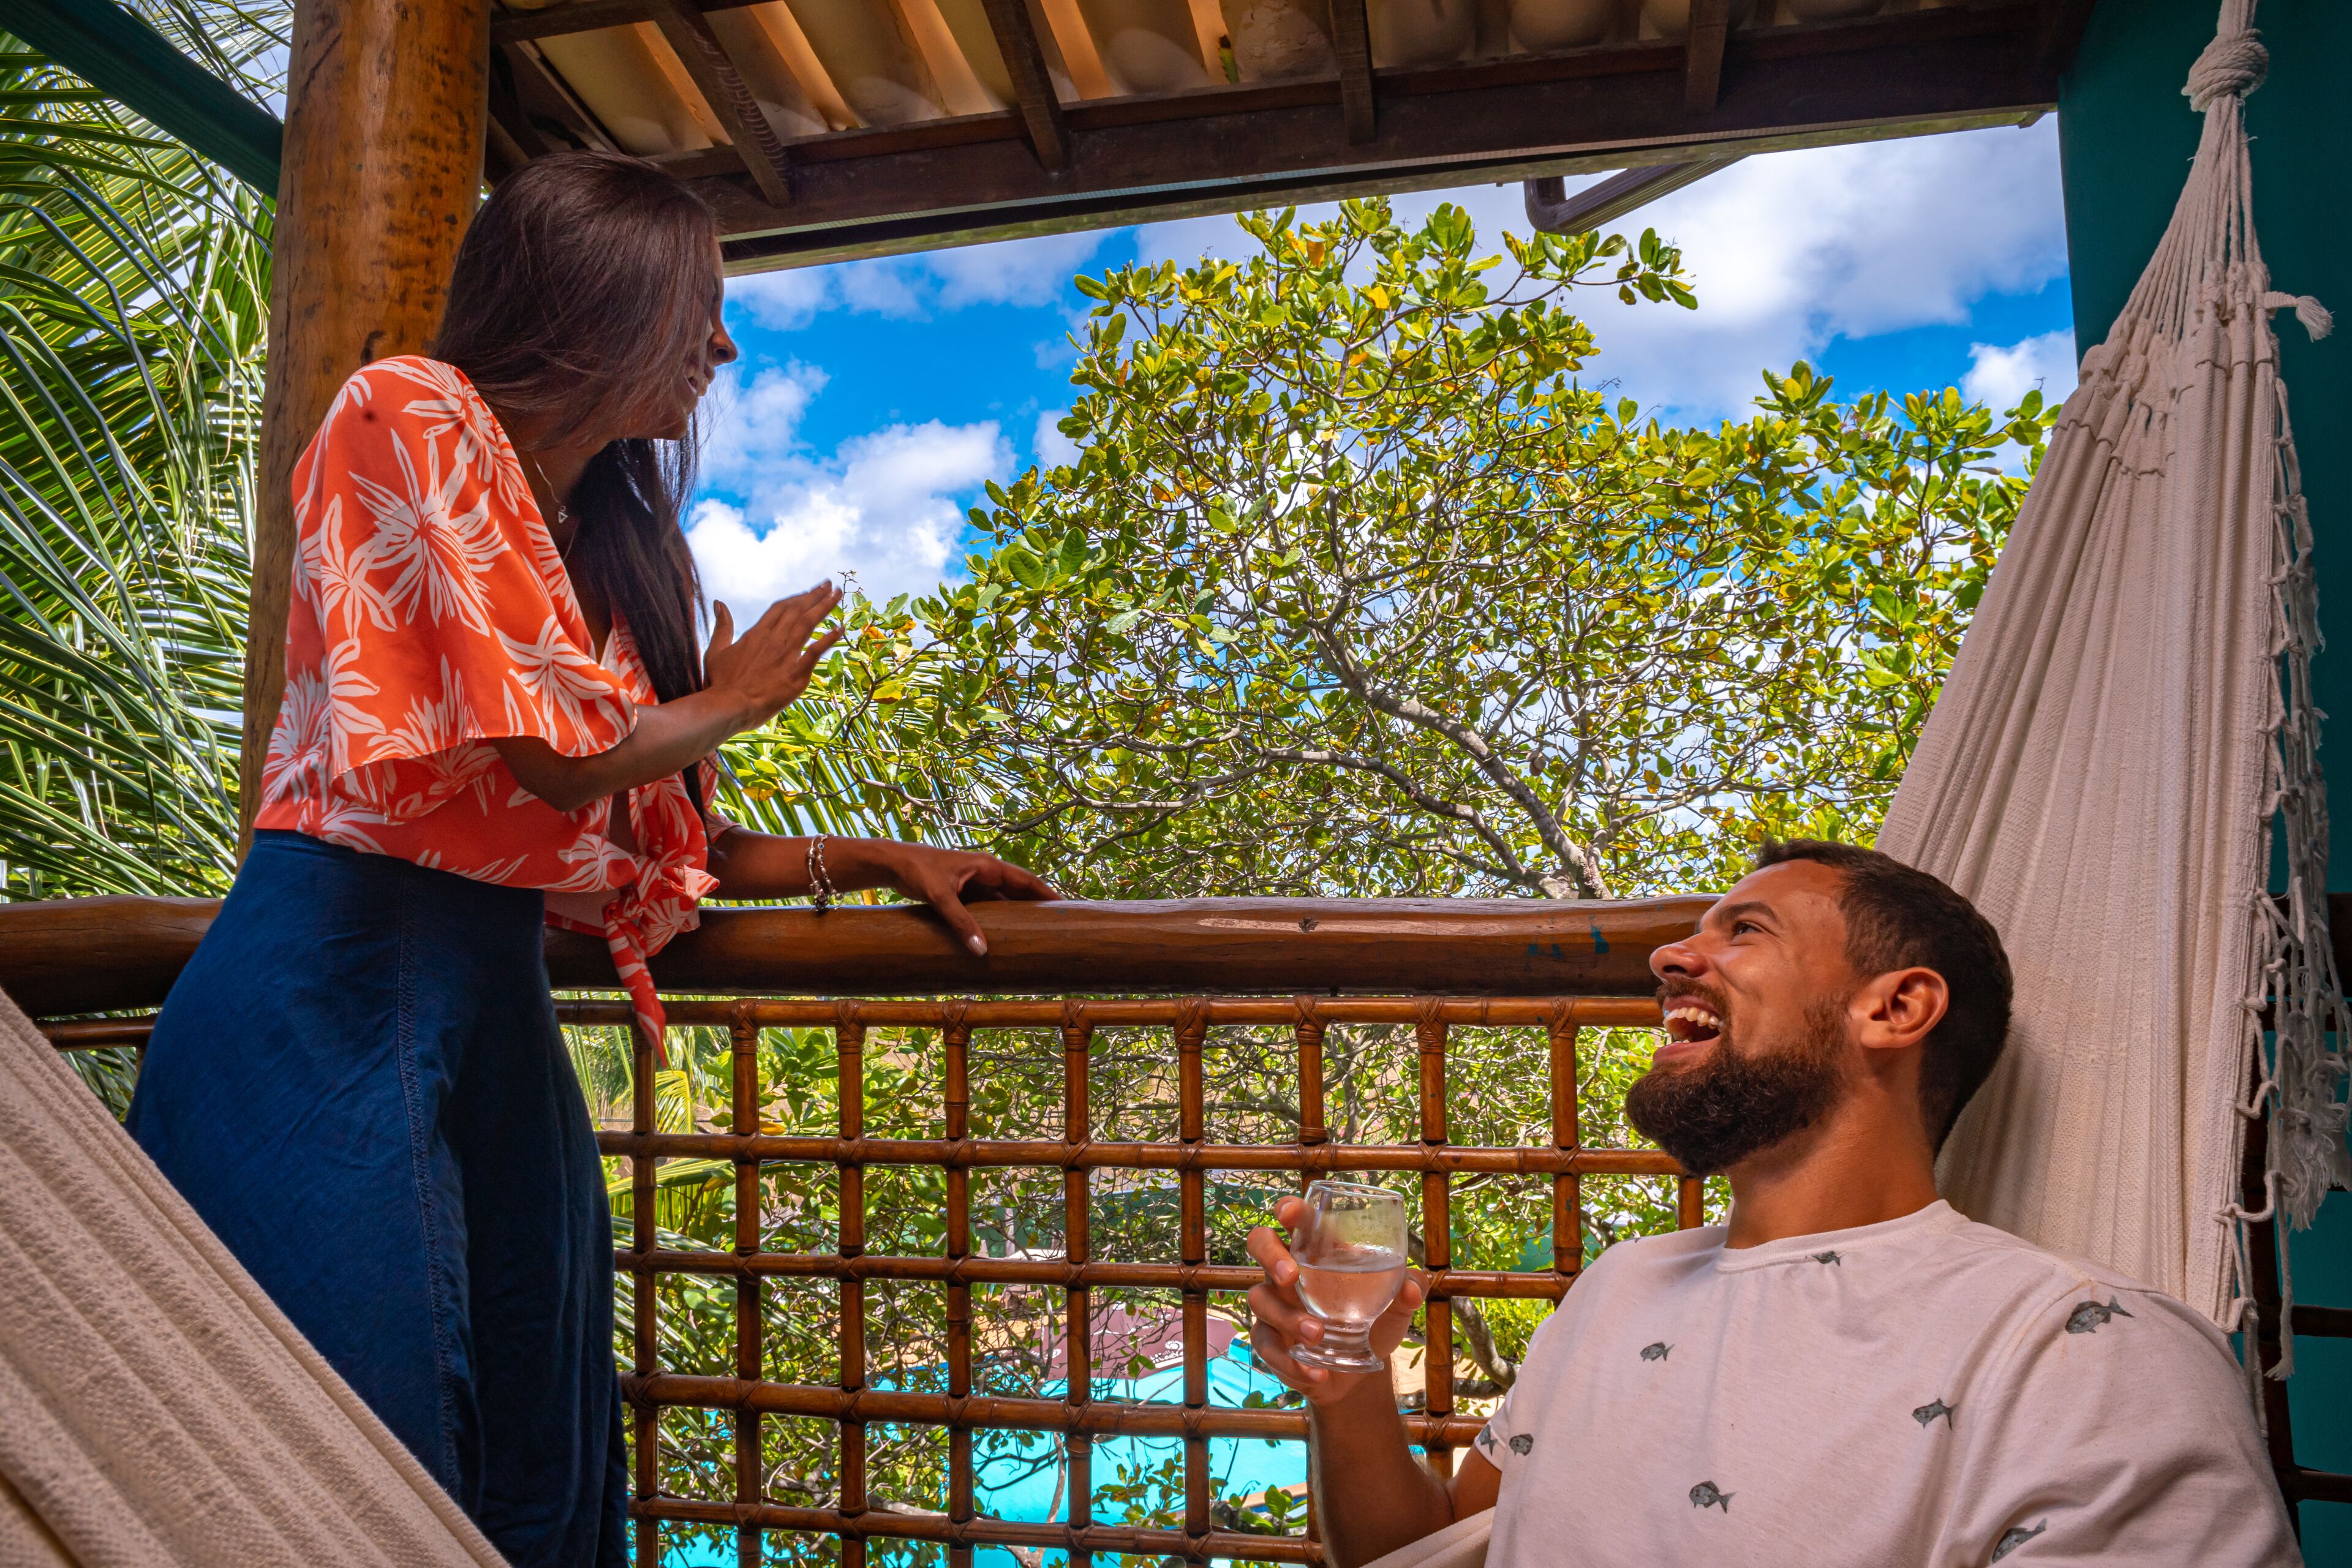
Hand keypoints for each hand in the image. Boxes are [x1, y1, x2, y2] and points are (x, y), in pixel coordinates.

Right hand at [703, 583, 843, 733]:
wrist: (728, 707)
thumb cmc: (720, 683)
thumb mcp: (716, 651)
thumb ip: (722, 626)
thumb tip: (719, 603)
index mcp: (756, 634)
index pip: (780, 608)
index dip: (797, 598)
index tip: (809, 591)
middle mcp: (774, 640)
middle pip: (798, 611)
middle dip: (815, 596)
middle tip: (829, 585)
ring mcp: (786, 656)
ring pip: (808, 624)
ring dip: (825, 607)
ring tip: (838, 594)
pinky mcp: (796, 674)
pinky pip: (815, 652)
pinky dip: (829, 639)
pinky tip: (841, 629)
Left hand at [871, 843, 1058, 956]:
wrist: (894, 865)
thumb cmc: (918, 871)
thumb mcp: (941, 897)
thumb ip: (961, 923)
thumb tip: (981, 951)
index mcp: (987, 866)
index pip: (1026, 880)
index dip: (1046, 895)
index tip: (1065, 908)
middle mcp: (985, 874)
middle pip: (1019, 892)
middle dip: (1037, 907)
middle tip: (1057, 927)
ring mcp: (975, 885)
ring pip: (1004, 902)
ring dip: (1018, 916)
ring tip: (1037, 935)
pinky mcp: (964, 895)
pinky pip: (988, 909)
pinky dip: (998, 921)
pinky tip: (1004, 937)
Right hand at [1246, 1195, 1425, 1406]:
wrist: (1360, 1373)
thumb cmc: (1375, 1322)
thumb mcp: (1397, 1308)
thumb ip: (1409, 1291)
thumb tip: (1412, 1286)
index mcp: (1318, 1250)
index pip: (1297, 1220)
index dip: (1289, 1209)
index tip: (1290, 1212)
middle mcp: (1289, 1271)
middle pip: (1259, 1243)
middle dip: (1269, 1255)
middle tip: (1291, 1275)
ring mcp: (1275, 1305)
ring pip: (1260, 1299)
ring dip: (1287, 1317)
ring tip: (1318, 1334)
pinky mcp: (1271, 1340)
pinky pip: (1266, 1345)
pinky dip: (1289, 1360)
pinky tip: (1316, 1372)